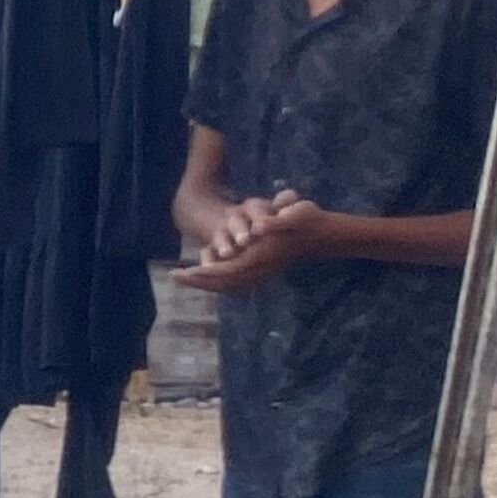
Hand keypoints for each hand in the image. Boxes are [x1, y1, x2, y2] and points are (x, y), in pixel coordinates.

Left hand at [176, 197, 328, 294]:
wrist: (322, 233)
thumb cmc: (307, 219)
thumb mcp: (297, 212)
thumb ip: (279, 218)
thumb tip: (261, 226)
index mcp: (263, 257)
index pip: (228, 270)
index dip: (205, 272)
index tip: (185, 271)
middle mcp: (260, 269)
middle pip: (223, 282)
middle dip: (198, 280)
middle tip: (174, 276)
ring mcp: (261, 273)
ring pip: (227, 285)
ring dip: (204, 282)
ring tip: (182, 276)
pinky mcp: (261, 273)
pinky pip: (233, 283)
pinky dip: (215, 281)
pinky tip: (201, 275)